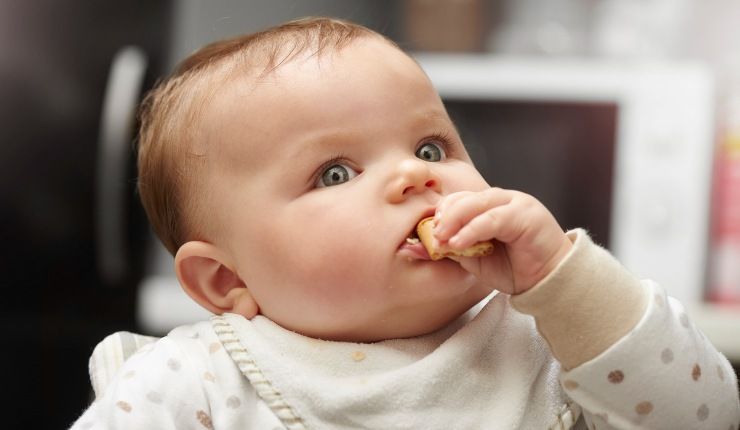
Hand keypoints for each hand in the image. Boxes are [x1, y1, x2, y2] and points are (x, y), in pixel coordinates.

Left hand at [433, 188, 571, 294]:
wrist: (549, 281)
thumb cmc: (515, 268)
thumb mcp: (477, 259)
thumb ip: (456, 249)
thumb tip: (426, 246)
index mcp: (489, 206)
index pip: (458, 199)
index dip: (440, 213)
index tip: (425, 232)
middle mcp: (501, 199)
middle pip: (464, 198)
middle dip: (443, 216)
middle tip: (430, 235)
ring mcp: (515, 203)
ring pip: (476, 204)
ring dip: (454, 221)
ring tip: (441, 239)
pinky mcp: (525, 215)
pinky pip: (492, 219)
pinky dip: (472, 230)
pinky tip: (458, 242)